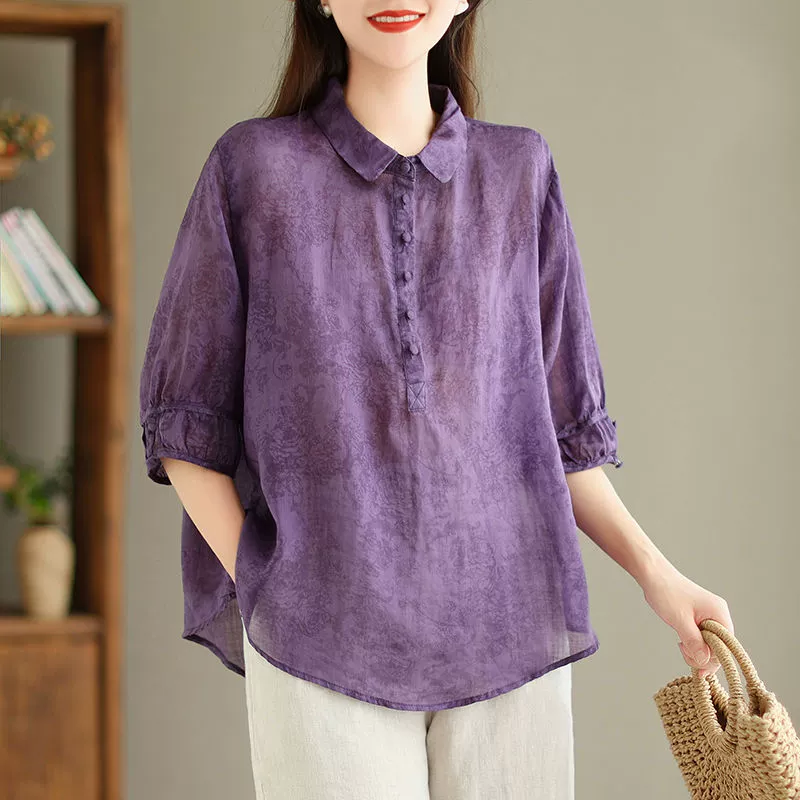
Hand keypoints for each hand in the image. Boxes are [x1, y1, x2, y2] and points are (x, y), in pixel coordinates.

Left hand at [639, 563, 734, 677]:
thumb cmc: (666, 593)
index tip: (699, 670)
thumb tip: (704, 663)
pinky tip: (682, 641)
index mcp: (719, 614)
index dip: (713, 660)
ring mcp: (709, 616)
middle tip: (683, 651)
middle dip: (702, 656)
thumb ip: (693, 642)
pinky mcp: (700, 618)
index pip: (726, 647)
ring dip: (696, 650)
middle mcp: (719, 615)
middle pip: (719, 647)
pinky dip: (692, 643)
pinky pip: (702, 638)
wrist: (653, 576)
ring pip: (709, 644)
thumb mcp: (680, 621)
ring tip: (681, 644)